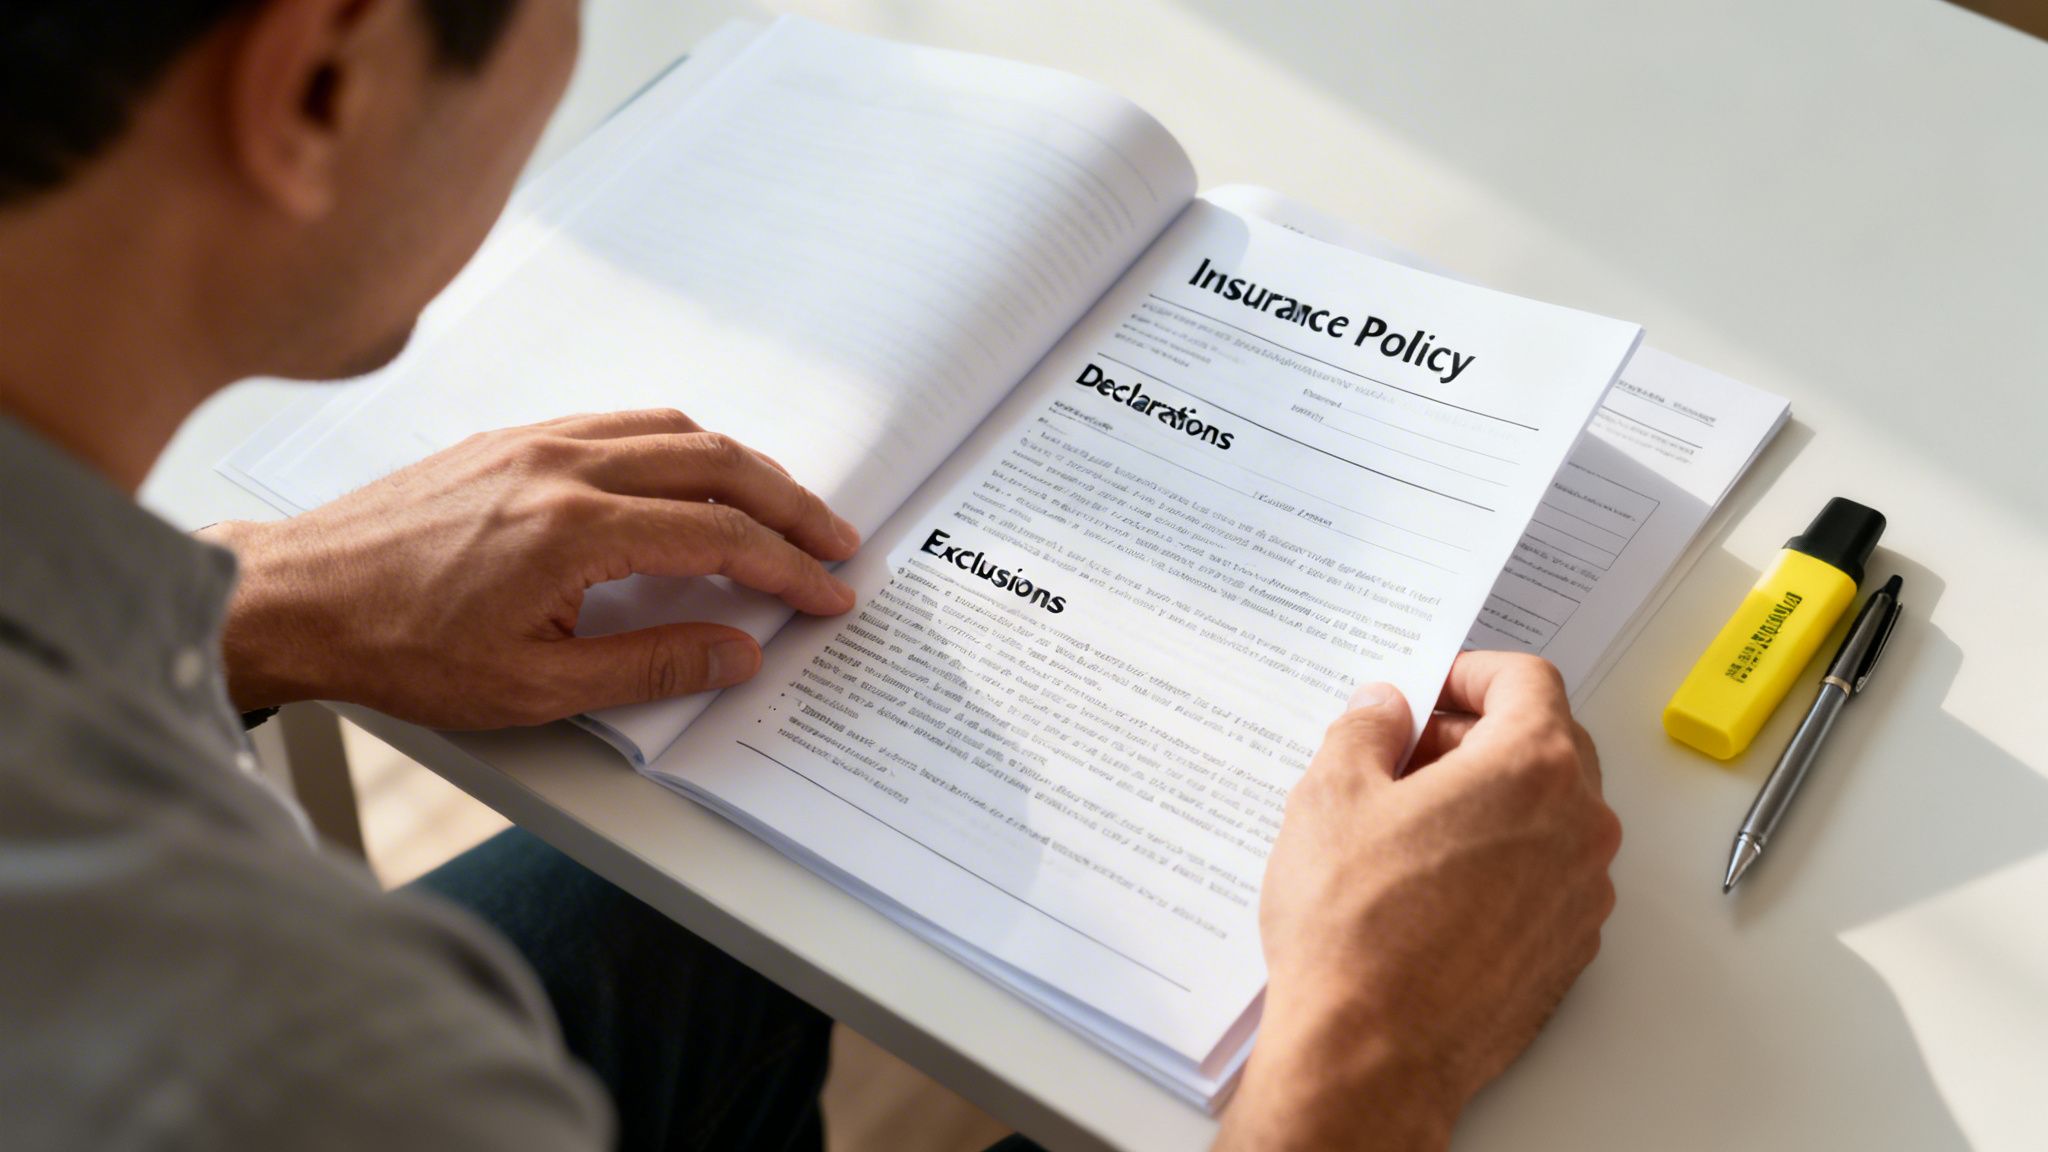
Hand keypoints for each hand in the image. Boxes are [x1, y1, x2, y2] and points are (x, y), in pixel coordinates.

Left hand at [203, 409, 859, 727]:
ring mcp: (536, 443)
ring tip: (780, 508)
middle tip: (835, 542)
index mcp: (575, 530)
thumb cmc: (399, 649)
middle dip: (790, 503)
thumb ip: (650, 668)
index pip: (719, 537)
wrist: (296, 599)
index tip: (827, 594)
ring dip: (741, 465)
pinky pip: (620, 422)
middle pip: (716, 463)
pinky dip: (679, 444)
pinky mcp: (510, 440)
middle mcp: (563, 467)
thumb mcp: (534, 689)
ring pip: (673, 429)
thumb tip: (737, 653)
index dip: (787, 567)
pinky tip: (690, 476)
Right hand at [1217, 652, 1619, 1151]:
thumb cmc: (1355, 929)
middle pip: (1548, 744)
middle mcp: (1578, 827)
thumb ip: (1365, 731)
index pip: (1526, 681)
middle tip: (1407, 754)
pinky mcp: (1568, 950)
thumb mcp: (1331, 797)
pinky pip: (1546, 878)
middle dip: (1477, 735)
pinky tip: (1432, 887)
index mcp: (1531, 769)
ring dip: (1490, 801)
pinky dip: (1502, 863)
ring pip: (1549, 815)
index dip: (1469, 672)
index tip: (1429, 688)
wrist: (1372, 1052)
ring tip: (1409, 826)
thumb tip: (1383, 710)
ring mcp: (1582, 895)